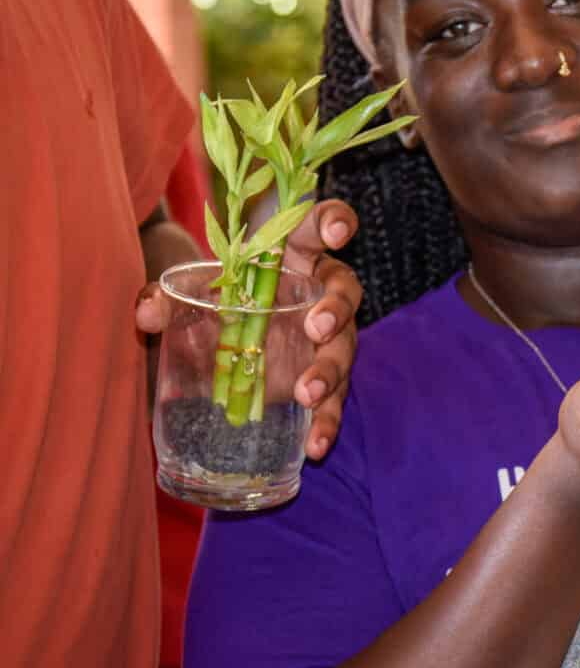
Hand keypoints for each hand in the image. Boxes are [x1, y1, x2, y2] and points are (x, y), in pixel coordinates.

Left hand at [136, 199, 361, 459]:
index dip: (334, 221)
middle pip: (343, 291)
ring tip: (308, 395)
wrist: (209, 339)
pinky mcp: (319, 380)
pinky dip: (326, 423)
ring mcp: (324, 340)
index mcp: (291, 255)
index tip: (338, 232)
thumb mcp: (182, 293)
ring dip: (330, 371)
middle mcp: (317, 293)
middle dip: (336, 307)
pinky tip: (315, 446)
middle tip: (315, 326)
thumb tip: (148, 314)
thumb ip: (163, 296)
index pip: (318, 226)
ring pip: (344, 348)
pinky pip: (333, 401)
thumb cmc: (208, 300)